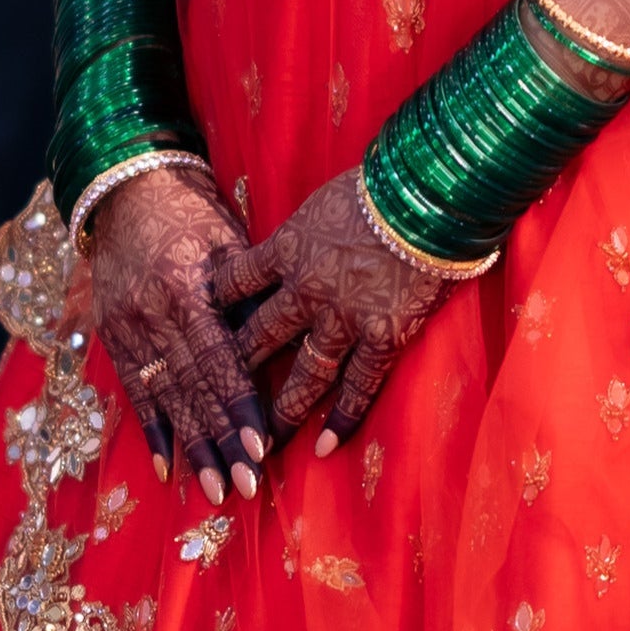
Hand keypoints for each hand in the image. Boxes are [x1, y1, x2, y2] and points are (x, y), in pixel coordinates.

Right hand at [87, 167, 267, 501]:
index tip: (262, 449)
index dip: (240, 409)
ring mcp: (126, 328)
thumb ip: (249, 296)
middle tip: (245, 488)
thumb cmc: (194, 214)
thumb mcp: (228, 242)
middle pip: (193, 390)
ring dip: (191, 450)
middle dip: (221, 443)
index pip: (219, 362)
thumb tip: (283, 348)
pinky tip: (168, 466)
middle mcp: (151, 314)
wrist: (126, 189)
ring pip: (165, 399)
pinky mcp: (111, 335)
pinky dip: (152, 430)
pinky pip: (135, 391)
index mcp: (186, 288)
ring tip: (214, 492)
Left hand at [214, 172, 455, 455]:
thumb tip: (309, 230)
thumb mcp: (328, 198)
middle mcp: (305, 290)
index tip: (198, 328)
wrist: (431, 198)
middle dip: (233, 372)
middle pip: (258, 337)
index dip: (216, 306)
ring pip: (303, 375)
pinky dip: (343, 418)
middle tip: (213, 404)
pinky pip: (359, 386)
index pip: (235, 282)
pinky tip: (327, 446)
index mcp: (287, 248)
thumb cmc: (384, 184)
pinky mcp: (383, 337)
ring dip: (282, 411)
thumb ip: (311, 226)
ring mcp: (344, 319)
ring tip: (263, 443)